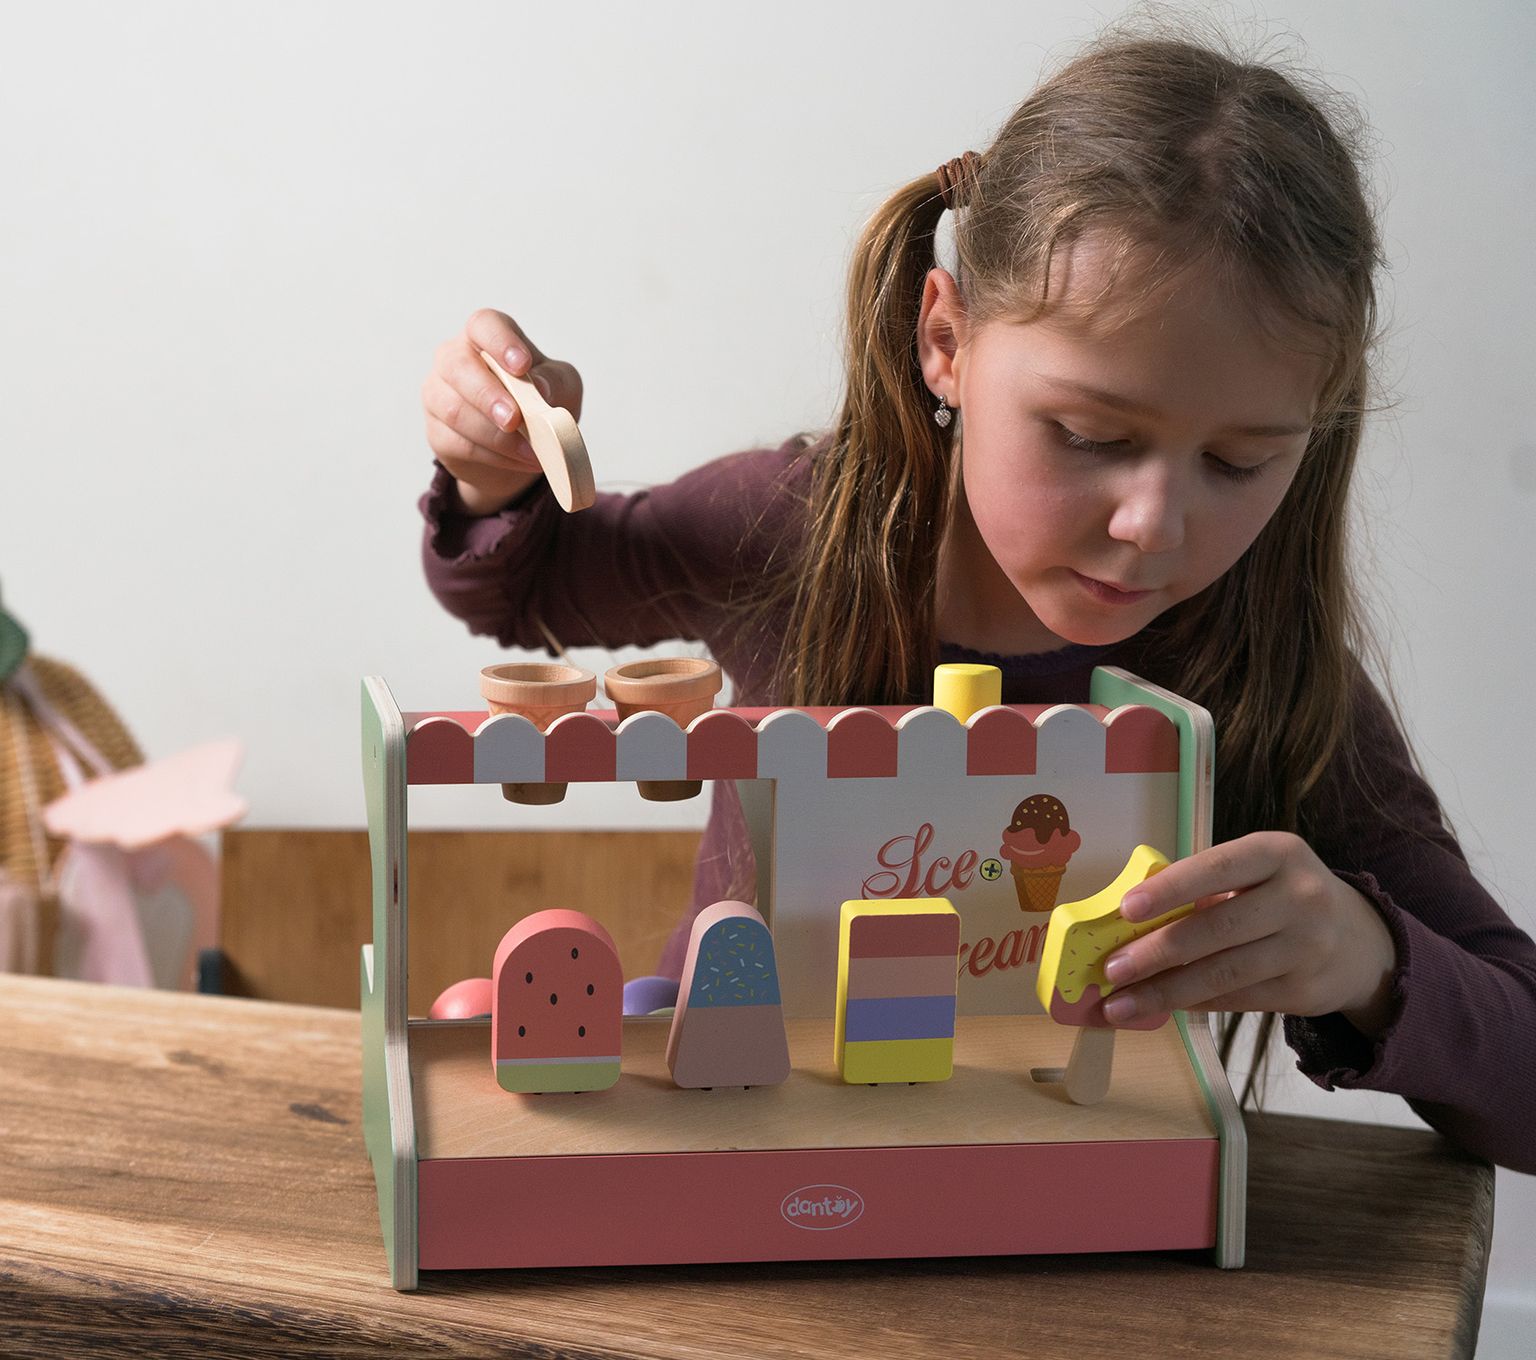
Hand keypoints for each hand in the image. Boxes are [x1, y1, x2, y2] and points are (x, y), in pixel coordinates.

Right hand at [421, 308, 584, 514]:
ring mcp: (439, 394)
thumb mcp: (562, 388)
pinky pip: (458, 443)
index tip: (522, 366)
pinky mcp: (437, 431)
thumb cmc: (540, 403)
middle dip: (488, 395)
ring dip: (496, 435)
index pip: (484, 325)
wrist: (523, 450)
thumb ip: (554, 381)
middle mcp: (455, 359)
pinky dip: (493, 455)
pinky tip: (518, 459)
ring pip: (455, 410)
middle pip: (458, 366)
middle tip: (515, 419)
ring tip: (531, 450)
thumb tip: (539, 387)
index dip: (500, 343)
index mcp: (486, 337)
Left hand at [1100, 832, 1398, 1037]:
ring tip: (1121, 1003)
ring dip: (1166, 991)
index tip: (1126, 908)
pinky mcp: (1306, 991)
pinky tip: (1161, 1007)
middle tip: (1112, 968)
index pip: (1218, 867)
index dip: (1171, 888)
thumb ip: (1207, 886)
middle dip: (1157, 952)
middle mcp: (1300, 897)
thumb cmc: (1283, 895)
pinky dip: (1194, 1004)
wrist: (1362, 942)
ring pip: (1224, 973)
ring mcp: (1307, 947)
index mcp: (1278, 853)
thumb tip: (1130, 920)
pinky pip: (1237, 999)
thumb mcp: (1258, 872)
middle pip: (1218, 928)